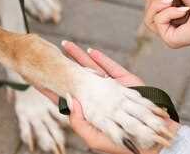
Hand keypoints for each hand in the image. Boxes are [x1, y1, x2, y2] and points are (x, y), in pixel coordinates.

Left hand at [39, 42, 179, 153]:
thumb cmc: (122, 144)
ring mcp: (110, 89)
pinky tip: (90, 50)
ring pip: (91, 69)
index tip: (38, 78)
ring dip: (79, 57)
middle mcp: (97, 98)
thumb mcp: (95, 137)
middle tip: (50, 54)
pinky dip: (100, 58)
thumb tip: (68, 100)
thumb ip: (80, 122)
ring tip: (66, 45)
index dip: (53, 87)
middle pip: (76, 78)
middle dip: (64, 66)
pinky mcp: (124, 82)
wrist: (151, 137)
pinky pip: (110, 67)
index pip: (66, 97)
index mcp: (89, 112)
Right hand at [139, 0, 189, 47]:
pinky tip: (183, 11)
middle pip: (147, 10)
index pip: (151, 3)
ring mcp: (169, 32)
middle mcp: (169, 23)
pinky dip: (168, 13)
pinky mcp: (170, 40)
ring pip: (148, 18)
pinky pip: (157, 23)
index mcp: (172, 9)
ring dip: (158, 5)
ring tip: (173, 0)